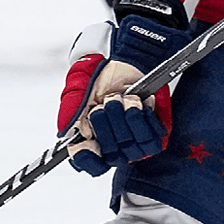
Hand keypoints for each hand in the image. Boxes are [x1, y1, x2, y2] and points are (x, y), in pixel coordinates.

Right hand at [59, 23, 172, 175]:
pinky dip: (142, 117)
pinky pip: (151, 139)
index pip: (88, 164)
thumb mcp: (78, 90)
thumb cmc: (103, 76)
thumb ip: (70, 112)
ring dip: (125, 119)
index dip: (89, 160)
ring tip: (122, 98)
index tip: (89, 144)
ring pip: (132, 148)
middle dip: (107, 125)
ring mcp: (134, 140)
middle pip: (112, 155)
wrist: (128, 59)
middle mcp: (113, 144)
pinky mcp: (154, 132)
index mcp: (91, 139)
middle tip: (106, 103)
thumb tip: (69, 134)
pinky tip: (137, 102)